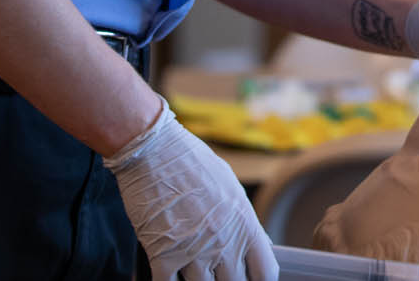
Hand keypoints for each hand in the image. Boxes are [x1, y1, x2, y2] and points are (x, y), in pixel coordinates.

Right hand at [104, 95, 276, 280]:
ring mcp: (193, 252)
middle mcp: (223, 242)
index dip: (258, 280)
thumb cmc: (191, 161)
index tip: (249, 277)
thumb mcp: (229, 186)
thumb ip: (242, 219)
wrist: (153, 150)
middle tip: (216, 271)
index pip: (265, 272)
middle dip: (227, 280)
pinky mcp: (162, 255)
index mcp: (244, 223)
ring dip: (197, 280)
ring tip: (191, 265)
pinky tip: (170, 272)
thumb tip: (254, 243)